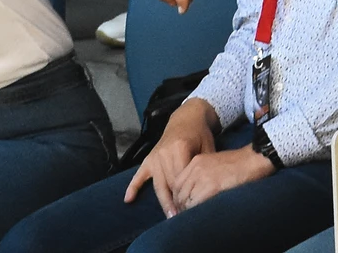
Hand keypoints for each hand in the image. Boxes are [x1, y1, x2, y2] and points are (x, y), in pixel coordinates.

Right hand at [124, 102, 216, 216]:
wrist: (186, 117)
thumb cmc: (200, 134)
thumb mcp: (208, 147)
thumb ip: (204, 166)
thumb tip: (208, 189)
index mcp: (179, 149)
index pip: (182, 179)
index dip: (188, 195)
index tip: (193, 210)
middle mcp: (164, 154)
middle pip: (170, 184)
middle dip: (177, 203)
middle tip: (183, 220)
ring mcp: (154, 157)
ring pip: (158, 185)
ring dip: (163, 202)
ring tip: (170, 217)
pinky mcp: (148, 159)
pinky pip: (139, 175)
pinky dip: (133, 187)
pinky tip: (128, 200)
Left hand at [168, 145, 273, 211]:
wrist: (254, 158)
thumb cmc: (239, 164)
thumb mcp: (215, 164)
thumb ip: (203, 176)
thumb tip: (196, 194)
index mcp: (195, 162)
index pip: (177, 183)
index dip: (178, 197)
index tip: (183, 207)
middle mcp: (195, 168)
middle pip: (179, 192)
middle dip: (181, 206)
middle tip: (187, 216)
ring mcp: (202, 177)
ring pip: (185, 200)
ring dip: (188, 210)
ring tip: (194, 218)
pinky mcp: (211, 187)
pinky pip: (195, 203)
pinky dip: (196, 211)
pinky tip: (202, 215)